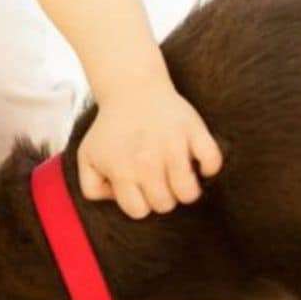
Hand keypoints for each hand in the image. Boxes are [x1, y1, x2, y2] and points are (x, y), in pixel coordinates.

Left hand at [78, 85, 222, 217]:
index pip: (139, 211)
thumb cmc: (111, 128)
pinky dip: (209, 166)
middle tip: (159, 178)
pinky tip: (196, 160)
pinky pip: (212, 162)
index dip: (141, 202)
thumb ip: (92, 188)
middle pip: (165, 204)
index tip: (141, 187)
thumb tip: (117, 199)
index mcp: (122, 170)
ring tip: (178, 174)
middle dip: (163, 196)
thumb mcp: (88, 157)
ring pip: (189, 193)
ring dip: (186, 189)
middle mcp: (147, 160)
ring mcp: (173, 146)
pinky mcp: (194, 131)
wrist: (132, 88)